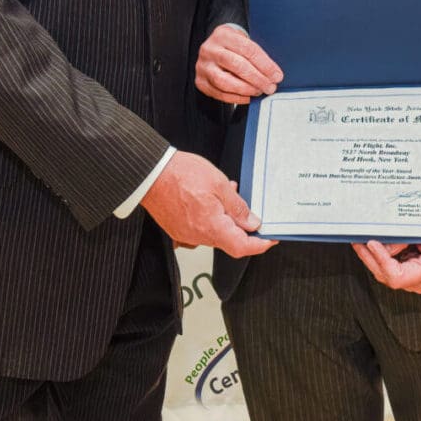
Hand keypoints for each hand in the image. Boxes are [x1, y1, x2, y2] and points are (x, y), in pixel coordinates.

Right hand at [141, 151, 275, 257]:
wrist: (150, 173)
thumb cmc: (181, 175)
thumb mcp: (219, 184)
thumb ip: (237, 207)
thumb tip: (252, 223)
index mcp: (212, 227)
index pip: (242, 247)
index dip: (259, 245)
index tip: (270, 239)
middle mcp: (198, 236)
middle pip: (229, 240)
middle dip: (240, 223)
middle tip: (244, 202)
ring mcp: (186, 235)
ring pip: (215, 232)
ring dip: (224, 217)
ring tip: (224, 193)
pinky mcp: (177, 229)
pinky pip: (200, 229)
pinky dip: (210, 217)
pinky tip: (209, 199)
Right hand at [195, 24, 282, 104]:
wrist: (213, 47)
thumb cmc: (233, 46)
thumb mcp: (243, 40)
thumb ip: (257, 54)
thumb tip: (274, 74)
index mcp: (223, 34)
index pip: (248, 49)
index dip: (265, 64)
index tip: (277, 75)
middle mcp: (210, 49)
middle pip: (237, 65)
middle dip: (258, 78)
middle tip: (270, 87)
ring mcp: (202, 66)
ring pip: (225, 82)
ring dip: (246, 89)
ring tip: (259, 91)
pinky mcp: (200, 82)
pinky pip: (219, 93)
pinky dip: (236, 98)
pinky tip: (249, 97)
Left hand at [352, 240, 420, 293]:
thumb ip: (404, 240)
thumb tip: (381, 243)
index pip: (398, 276)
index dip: (382, 261)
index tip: (372, 244)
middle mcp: (419, 283)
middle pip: (387, 276)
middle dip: (370, 258)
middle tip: (357, 241)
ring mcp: (412, 283)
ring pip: (384, 275)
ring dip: (370, 258)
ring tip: (358, 241)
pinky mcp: (405, 278)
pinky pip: (386, 271)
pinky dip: (377, 259)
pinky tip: (367, 247)